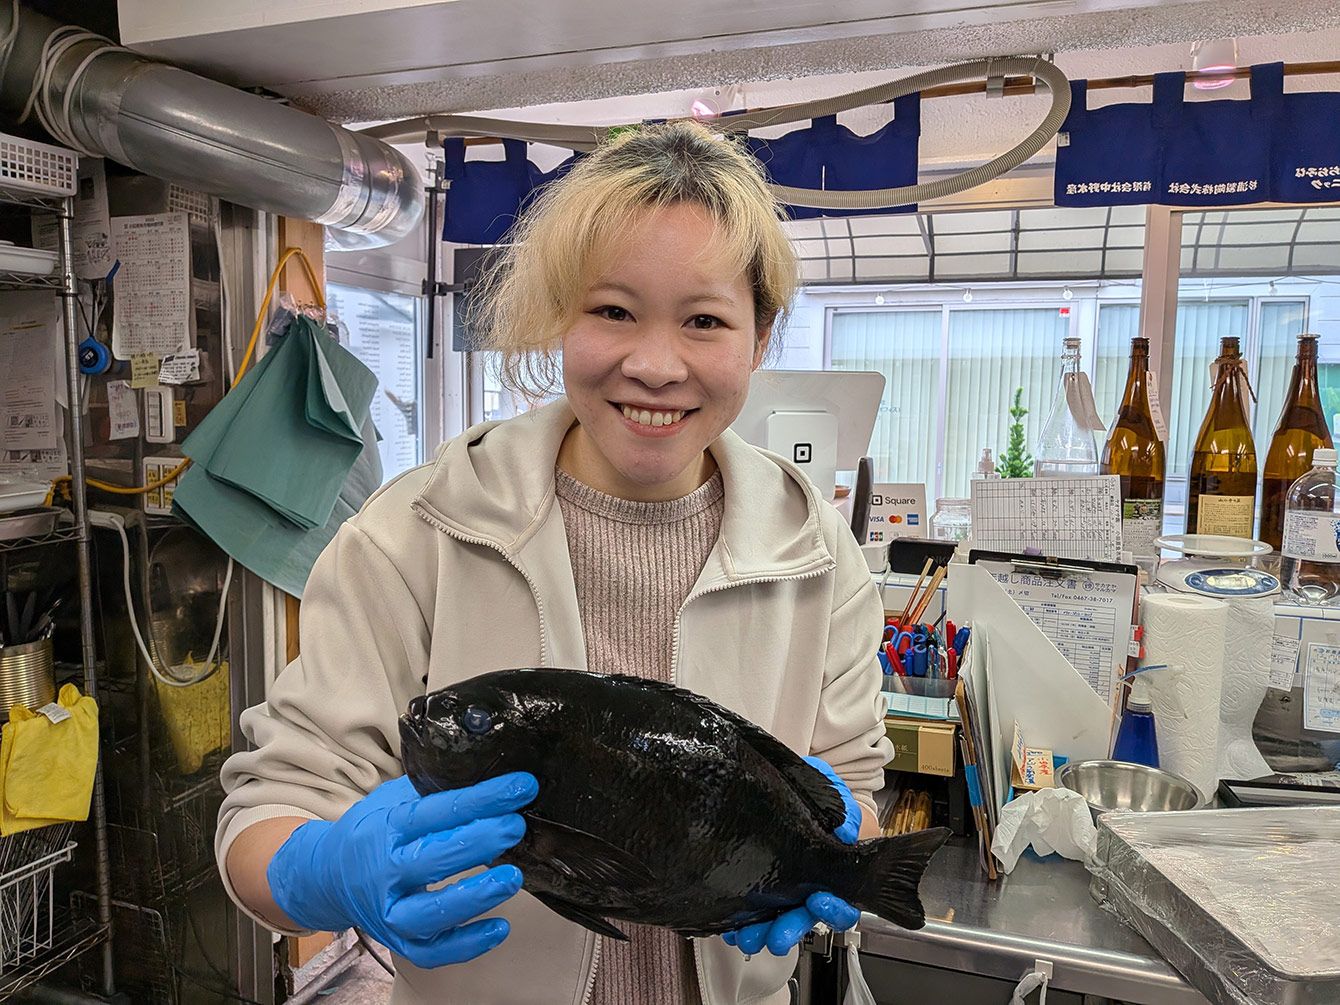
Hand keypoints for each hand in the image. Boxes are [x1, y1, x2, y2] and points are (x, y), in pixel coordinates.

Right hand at [267, 773, 536, 968]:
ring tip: (513, 877)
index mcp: (388, 827)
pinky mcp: (398, 941)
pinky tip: (500, 928)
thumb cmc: (372, 830)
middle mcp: (385, 872)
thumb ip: (433, 790)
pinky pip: (432, 952)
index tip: (522, 787)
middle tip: (516, 827)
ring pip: (430, 913)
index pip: (438, 811)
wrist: (326, 877)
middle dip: (480, 841)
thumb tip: (489, 774)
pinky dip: (466, 945)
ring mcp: (389, 911)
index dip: (484, 798)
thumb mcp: (393, 799)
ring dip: (475, 897)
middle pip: (433, 859)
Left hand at [722, 756, 861, 955]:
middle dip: (792, 928)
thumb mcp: (829, 793)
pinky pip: (751, 912)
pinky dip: (740, 923)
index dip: (834, 908)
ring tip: (748, 937)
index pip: (842, 900)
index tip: (818, 902)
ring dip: (764, 932)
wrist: (784, 781)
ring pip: (778, 919)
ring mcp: (783, 887)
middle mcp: (809, 884)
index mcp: (832, 867)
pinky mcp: (757, 886)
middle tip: (778, 936)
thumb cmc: (811, 791)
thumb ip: (841, 810)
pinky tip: (730, 926)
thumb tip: (845, 830)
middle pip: (806, 917)